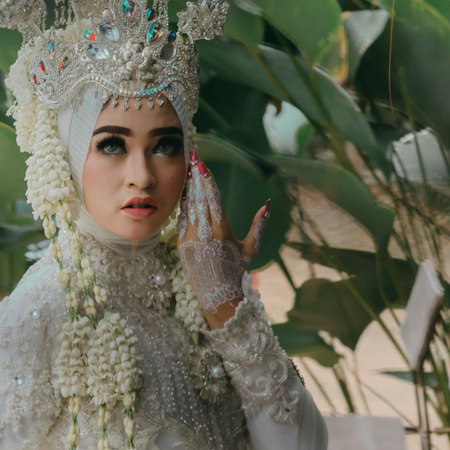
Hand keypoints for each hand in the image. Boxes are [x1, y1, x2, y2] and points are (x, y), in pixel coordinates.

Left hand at [177, 149, 269, 319]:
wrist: (215, 292)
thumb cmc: (236, 269)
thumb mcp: (251, 248)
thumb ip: (260, 225)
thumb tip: (268, 204)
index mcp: (222, 231)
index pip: (213, 200)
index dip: (207, 181)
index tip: (203, 165)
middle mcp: (204, 233)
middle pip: (198, 198)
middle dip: (196, 177)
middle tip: (193, 157)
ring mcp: (190, 238)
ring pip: (188, 206)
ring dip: (189, 187)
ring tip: (189, 169)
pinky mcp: (181, 243)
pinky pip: (182, 219)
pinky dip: (184, 204)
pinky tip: (186, 191)